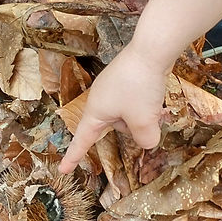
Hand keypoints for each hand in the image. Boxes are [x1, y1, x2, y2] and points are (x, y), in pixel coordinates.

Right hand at [57, 43, 168, 172]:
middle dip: (134, 127)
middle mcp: (100, 99)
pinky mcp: (127, 80)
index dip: (73, 157)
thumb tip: (147, 142)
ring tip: (156, 104)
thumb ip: (145, 139)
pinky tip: (158, 97)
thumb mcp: (144, 120)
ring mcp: (113, 88)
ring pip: (129, 115)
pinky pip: (135, 102)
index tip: (63, 171)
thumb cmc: (140, 86)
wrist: (151, 49)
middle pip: (115, 127)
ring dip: (144, 115)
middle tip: (148, 115)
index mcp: (96, 111)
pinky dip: (147, 105)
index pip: (82, 140)